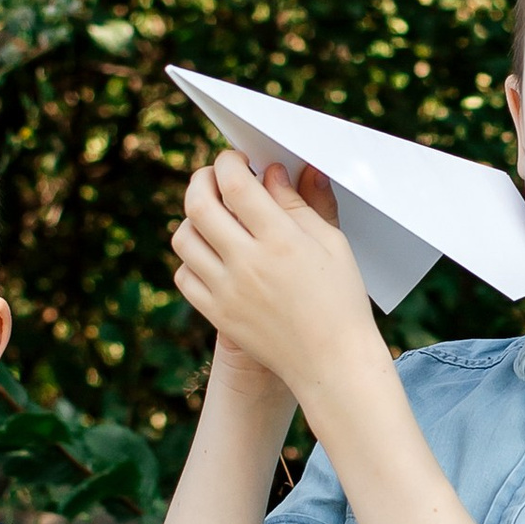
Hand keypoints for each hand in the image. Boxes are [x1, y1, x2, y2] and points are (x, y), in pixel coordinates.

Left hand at [171, 152, 379, 416]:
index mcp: (281, 241)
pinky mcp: (218, 314)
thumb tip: (277, 168)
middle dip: (202, 179)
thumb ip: (302, 202)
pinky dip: (192, 258)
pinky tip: (212, 254)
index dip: (229, 162)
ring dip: (193, 218)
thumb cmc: (341, 300)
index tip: (238, 160)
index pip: (235, 184)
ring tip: (214, 215)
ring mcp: (227, 291)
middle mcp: (248, 264)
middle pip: (199, 204)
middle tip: (215, 177)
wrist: (332, 363)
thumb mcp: (332, 243)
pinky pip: (184, 275)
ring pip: (184, 238)